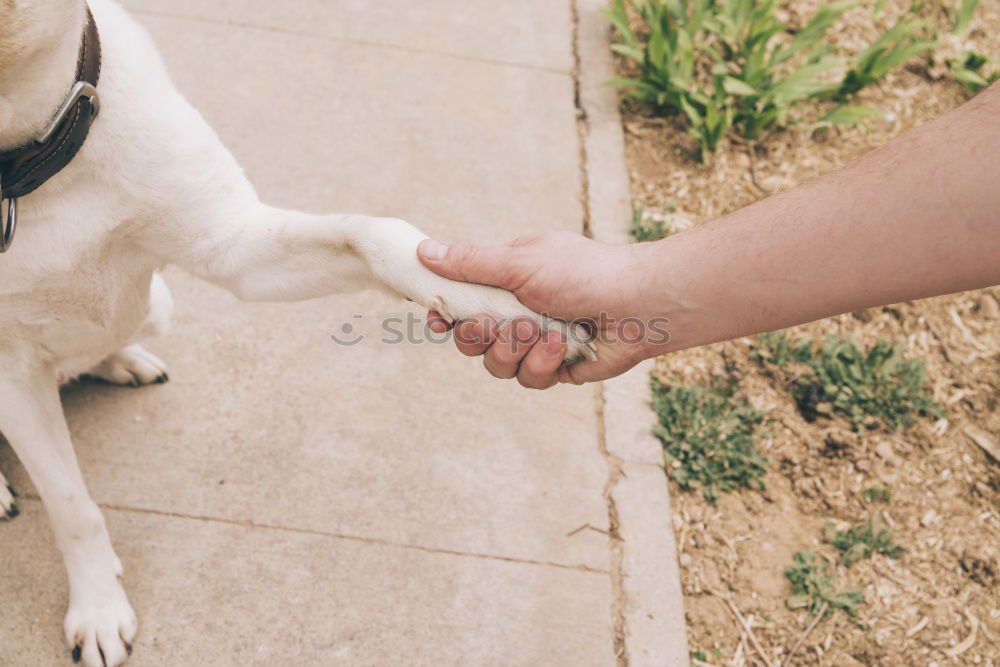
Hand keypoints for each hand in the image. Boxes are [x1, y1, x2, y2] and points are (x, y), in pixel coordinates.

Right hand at [416, 231, 667, 387]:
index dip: (445, 315)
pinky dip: (542, 363)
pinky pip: (529, 378)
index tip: (438, 319)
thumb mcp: (519, 262)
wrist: (638, 303)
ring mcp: (536, 343)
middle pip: (471, 341)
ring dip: (514, 349)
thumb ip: (470, 264)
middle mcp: (518, 314)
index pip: (460, 303)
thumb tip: (423, 250)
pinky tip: (561, 345)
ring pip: (496, 365)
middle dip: (478, 336)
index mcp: (506, 283)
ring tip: (539, 330)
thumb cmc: (583, 272)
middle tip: (491, 324)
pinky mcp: (556, 369)